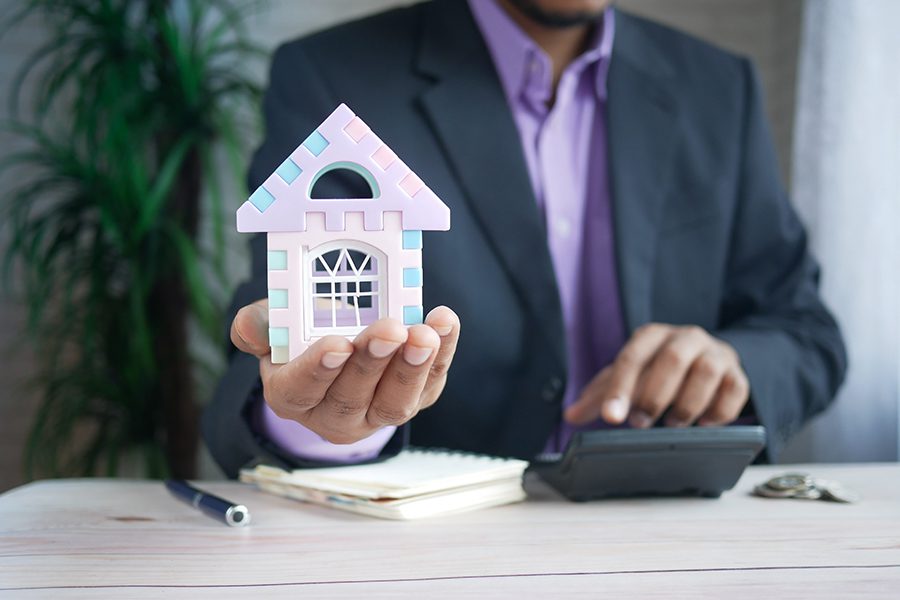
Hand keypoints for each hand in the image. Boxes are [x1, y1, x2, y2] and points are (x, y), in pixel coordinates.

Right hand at [231, 299, 459, 443]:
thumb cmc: (303, 334)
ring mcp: (377, 413)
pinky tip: (445, 323)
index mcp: (292, 396)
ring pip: (395, 402)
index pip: (301, 390)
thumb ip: (259, 325)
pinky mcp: (415, 399)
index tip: (338, 344)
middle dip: (373, 363)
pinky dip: (442, 354)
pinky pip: (430, 383)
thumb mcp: (274, 326)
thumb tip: (252, 325)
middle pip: (352, 397)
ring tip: (424, 334)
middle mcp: (334, 415)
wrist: (341, 343)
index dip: (319, 369)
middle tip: (390, 330)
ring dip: (412, 367)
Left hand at [564, 323, 749, 428]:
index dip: (620, 389)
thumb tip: (570, 416)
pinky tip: (704, 424)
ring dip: (687, 404)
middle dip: (654, 395)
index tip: (611, 418)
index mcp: (652, 336)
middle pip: (672, 359)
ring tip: (674, 425)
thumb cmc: (659, 370)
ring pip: (706, 372)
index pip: (632, 358)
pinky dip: (719, 411)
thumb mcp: (629, 377)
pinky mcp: (738, 374)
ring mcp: (715, 354)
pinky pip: (735, 389)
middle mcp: (686, 338)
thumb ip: (600, 396)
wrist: (707, 359)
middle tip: (641, 424)